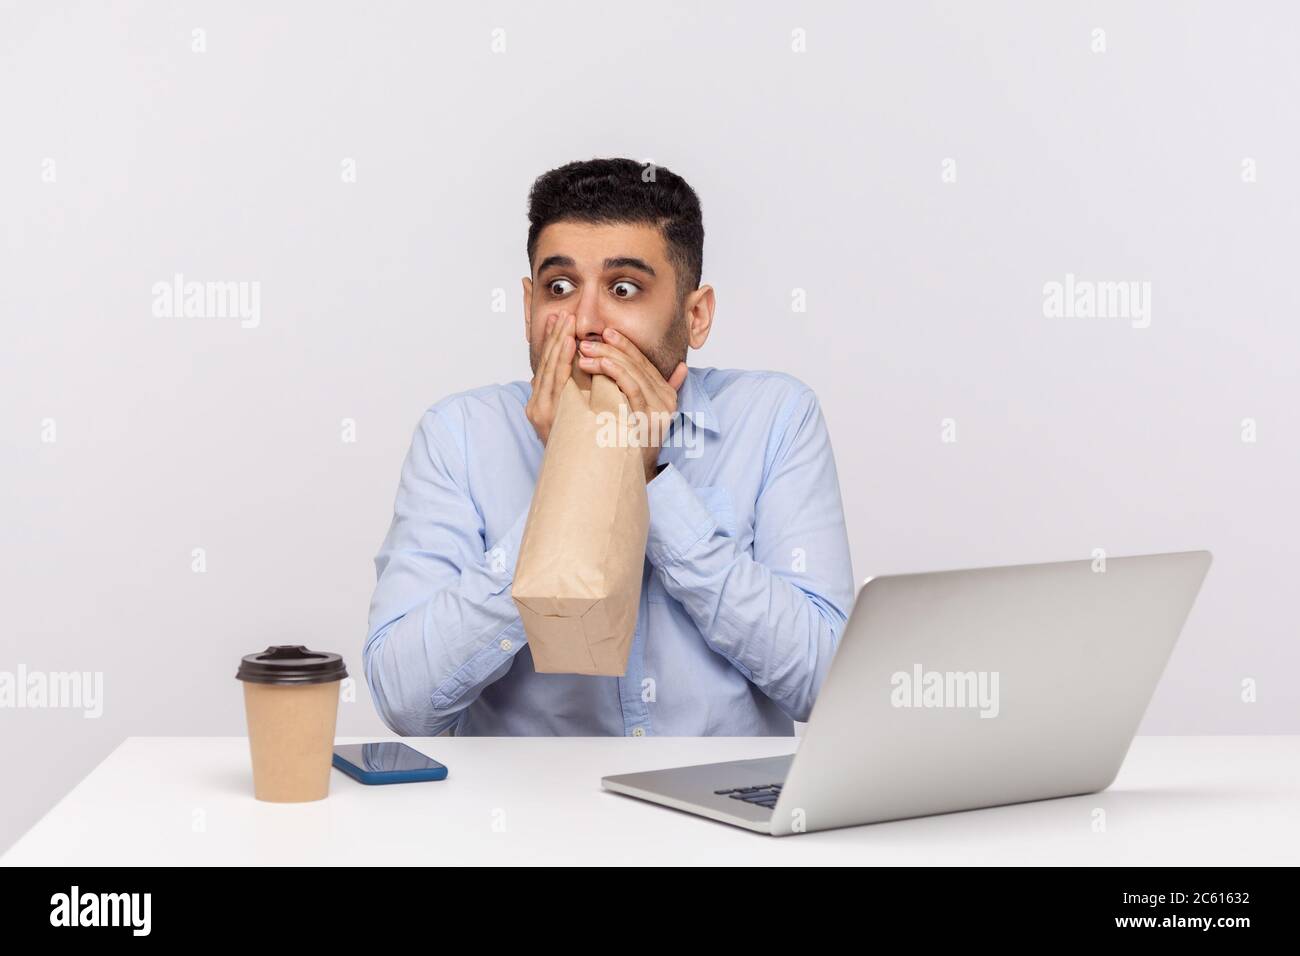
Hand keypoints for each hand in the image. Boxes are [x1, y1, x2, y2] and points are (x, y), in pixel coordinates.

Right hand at [525, 312, 575, 445]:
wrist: (575, 480)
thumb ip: (574, 395)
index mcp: (541, 403)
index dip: (553, 341)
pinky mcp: (547, 416)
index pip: (547, 366)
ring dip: (558, 343)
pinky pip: (556, 383)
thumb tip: (584, 372)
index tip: (560, 320)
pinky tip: (570, 345)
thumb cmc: (579, 449)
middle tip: (565, 313)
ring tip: (567, 322)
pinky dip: (561, 361)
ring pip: (550, 369)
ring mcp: (541, 411)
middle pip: (546, 363)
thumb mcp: (573, 418)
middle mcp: (537, 405)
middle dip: (554, 337)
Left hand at [577, 328, 687, 480]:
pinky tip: (597, 364)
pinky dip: (614, 372)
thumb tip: (682, 369)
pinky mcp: (647, 420)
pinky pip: (630, 388)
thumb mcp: (647, 413)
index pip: (644, 361)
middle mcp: (666, 401)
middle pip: (637, 363)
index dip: (624, 344)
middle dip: (610, 348)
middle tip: (586, 340)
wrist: (628, 476)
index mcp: (666, 395)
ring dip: (606, 357)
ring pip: (632, 372)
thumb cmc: (631, 443)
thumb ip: (665, 389)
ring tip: (584, 352)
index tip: (605, 332)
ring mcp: (657, 411)